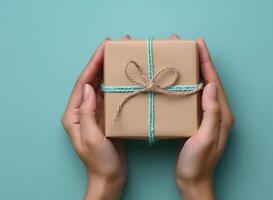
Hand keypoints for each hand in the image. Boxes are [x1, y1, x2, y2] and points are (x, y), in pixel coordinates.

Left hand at [61, 36, 130, 199]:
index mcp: (75, 114)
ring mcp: (96, 113)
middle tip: (114, 44)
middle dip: (101, 62)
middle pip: (92, 80)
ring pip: (102, 86)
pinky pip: (111, 96)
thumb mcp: (92, 137)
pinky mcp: (107, 117)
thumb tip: (89, 86)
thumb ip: (88, 112)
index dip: (93, 63)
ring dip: (109, 71)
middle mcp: (83, 110)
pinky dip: (116, 84)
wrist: (109, 177)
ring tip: (119, 55)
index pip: (83, 83)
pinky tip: (124, 76)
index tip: (104, 47)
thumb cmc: (99, 161)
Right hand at [173, 35, 234, 199]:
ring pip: (200, 87)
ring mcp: (207, 117)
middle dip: (199, 61)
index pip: (214, 82)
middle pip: (208, 81)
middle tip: (187, 45)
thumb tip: (209, 85)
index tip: (198, 44)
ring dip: (193, 71)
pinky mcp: (198, 121)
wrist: (193, 180)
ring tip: (182, 57)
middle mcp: (217, 112)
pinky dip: (187, 85)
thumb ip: (211, 113)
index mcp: (222, 114)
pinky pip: (193, 97)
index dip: (206, 62)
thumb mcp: (205, 138)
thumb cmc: (198, 163)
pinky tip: (178, 81)